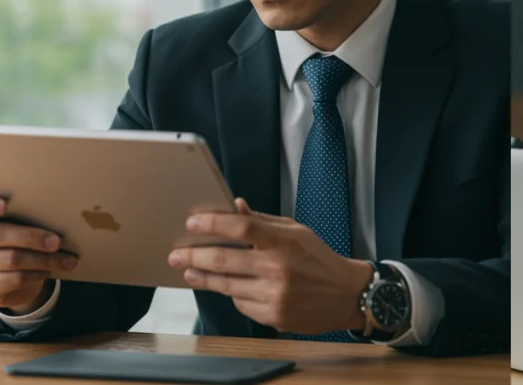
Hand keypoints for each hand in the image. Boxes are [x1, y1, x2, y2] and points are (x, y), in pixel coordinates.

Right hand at [0, 193, 77, 313]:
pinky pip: (14, 278)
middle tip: (57, 242)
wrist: (9, 273)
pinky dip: (36, 274)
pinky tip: (49, 270)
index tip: (3, 205)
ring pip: (11, 259)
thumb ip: (24, 211)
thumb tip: (58, 212)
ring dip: (44, 259)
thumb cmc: (17, 235)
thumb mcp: (17, 221)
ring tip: (66, 259)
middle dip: (32, 238)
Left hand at [168, 198, 373, 335]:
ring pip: (227, 286)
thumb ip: (263, 222)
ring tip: (190, 271)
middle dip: (195, 256)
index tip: (192, 223)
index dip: (214, 223)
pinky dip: (235, 295)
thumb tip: (234, 206)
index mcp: (285, 242)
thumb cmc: (318, 259)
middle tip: (176, 255)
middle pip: (225, 260)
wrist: (346, 294)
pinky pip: (241, 304)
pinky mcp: (274, 316)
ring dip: (205, 278)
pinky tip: (233, 288)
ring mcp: (275, 296)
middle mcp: (279, 269)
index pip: (242, 227)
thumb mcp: (297, 232)